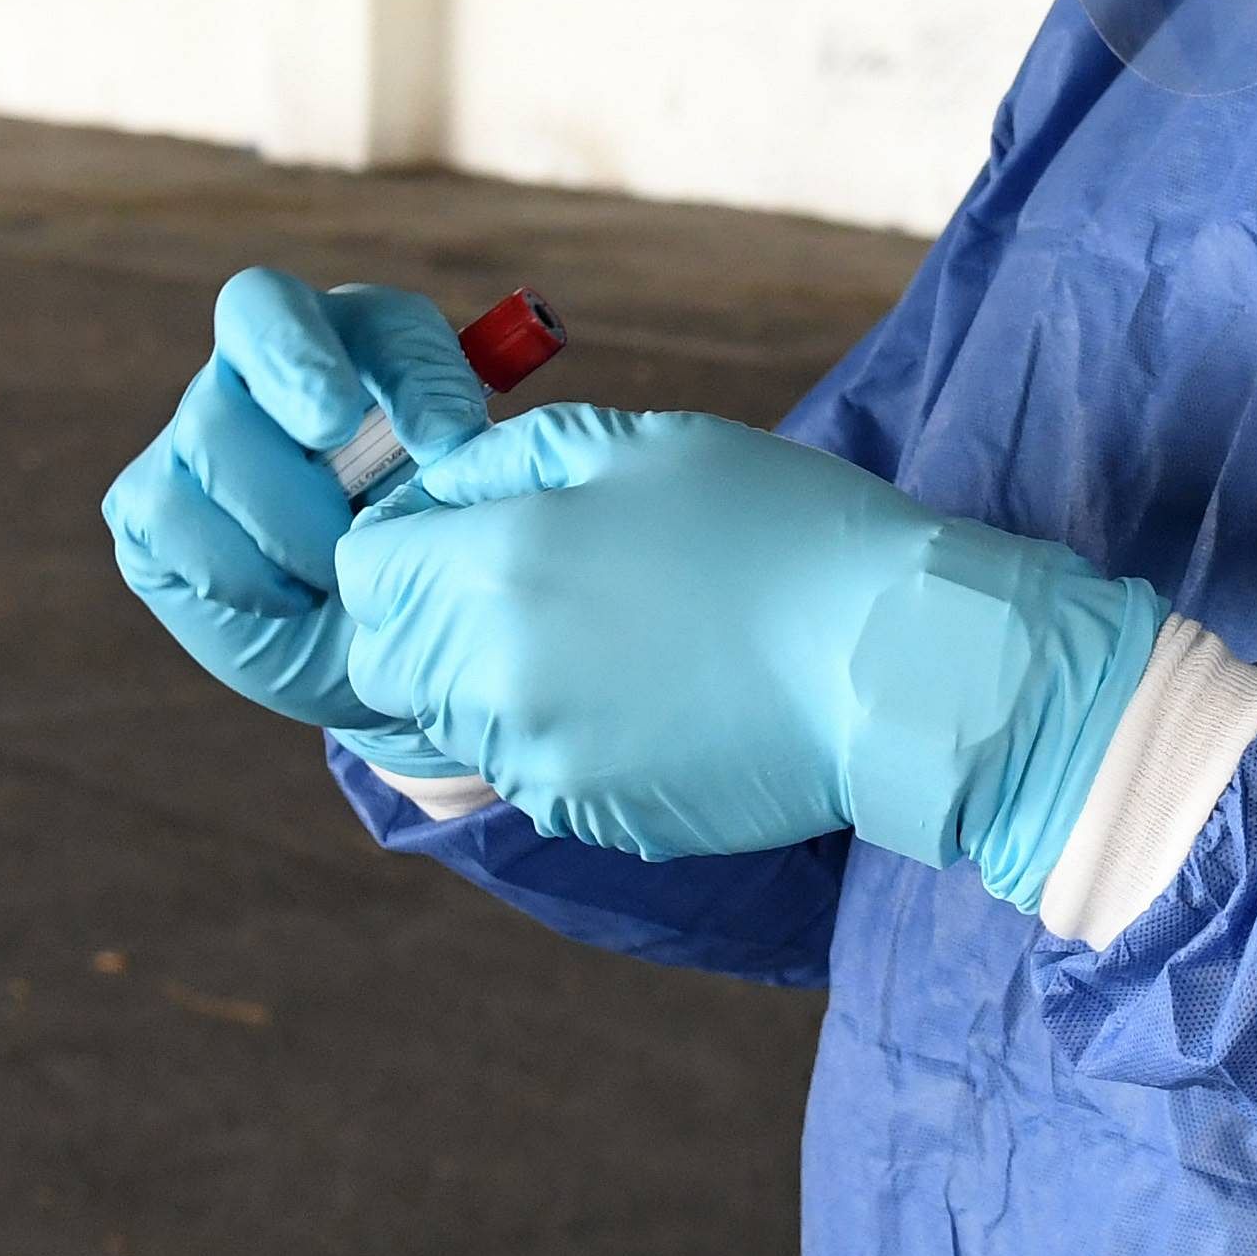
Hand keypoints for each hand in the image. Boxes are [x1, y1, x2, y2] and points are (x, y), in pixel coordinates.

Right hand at [103, 271, 491, 760]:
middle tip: (333, 429)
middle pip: (255, 315)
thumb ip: (462, 458)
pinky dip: (241, 568)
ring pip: (213, 428)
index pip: (371, 312)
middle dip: (295, 368)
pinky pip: (172, 514)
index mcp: (356, 343)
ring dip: (289, 516)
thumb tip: (447, 439)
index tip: (442, 439)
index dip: (399, 362)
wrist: (363, 649)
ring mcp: (192, 429)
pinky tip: (288, 598)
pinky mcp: (146, 504)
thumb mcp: (459, 508)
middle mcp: (263, 365)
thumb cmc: (417, 556)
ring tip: (339, 575)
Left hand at [335, 407, 1165, 905]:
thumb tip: (432, 489)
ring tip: (616, 640)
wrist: (893, 659)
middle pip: (388, 658)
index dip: (405, 547)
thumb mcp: (640, 442)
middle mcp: (492, 671)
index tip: (468, 535)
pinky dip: (569, 737)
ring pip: (457, 720)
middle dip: (431, 623)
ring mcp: (538, 755)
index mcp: (495, 563)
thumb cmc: (778, 528)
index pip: (362, 573)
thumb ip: (508, 461)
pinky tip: (655, 698)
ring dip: (501, 682)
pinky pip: (533, 771)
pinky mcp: (588, 813)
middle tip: (535, 590)